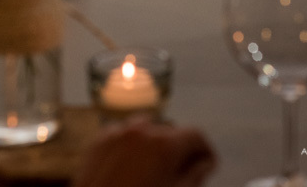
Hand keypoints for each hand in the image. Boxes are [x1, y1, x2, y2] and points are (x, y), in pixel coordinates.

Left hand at [74, 121, 216, 186]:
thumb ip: (196, 176)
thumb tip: (205, 163)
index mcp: (164, 145)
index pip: (196, 135)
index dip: (206, 151)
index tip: (208, 164)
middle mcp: (141, 130)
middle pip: (171, 132)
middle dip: (180, 150)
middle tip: (182, 173)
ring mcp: (117, 132)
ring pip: (146, 130)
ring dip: (155, 144)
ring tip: (155, 171)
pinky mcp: (99, 140)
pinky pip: (123, 135)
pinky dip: (132, 146)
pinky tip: (132, 168)